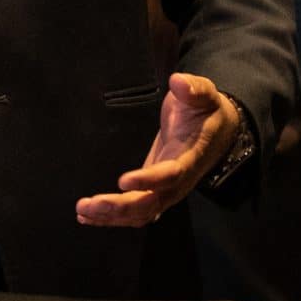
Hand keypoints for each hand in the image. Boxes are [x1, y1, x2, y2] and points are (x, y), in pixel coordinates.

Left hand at [75, 71, 240, 227]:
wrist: (217, 130)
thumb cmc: (205, 109)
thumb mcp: (204, 93)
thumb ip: (194, 89)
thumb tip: (178, 82)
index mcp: (190, 157)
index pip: (170, 174)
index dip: (148, 180)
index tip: (123, 180)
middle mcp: (179, 181)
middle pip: (150, 203)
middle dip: (120, 207)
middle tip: (90, 204)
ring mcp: (167, 191)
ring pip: (140, 213)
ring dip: (111, 216)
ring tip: (83, 210)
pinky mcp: (155, 192)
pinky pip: (136, 212)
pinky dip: (112, 218)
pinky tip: (87, 217)